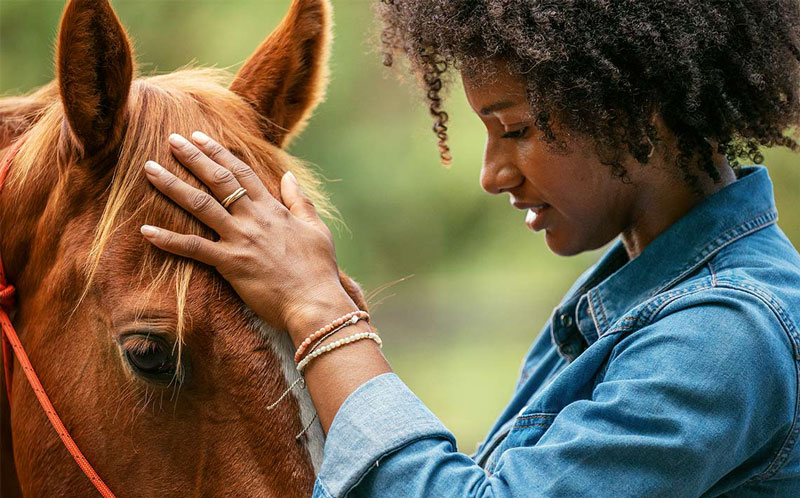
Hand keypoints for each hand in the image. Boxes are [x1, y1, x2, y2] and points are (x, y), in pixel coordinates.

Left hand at [140, 131, 354, 332]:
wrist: (315, 302)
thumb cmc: (319, 269)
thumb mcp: (316, 229)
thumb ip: (300, 200)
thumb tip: (288, 175)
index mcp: (273, 209)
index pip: (241, 172)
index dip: (218, 152)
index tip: (199, 137)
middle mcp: (253, 219)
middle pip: (218, 180)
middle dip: (192, 157)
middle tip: (170, 139)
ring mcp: (240, 239)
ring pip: (200, 205)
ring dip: (172, 185)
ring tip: (149, 169)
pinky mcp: (230, 264)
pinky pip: (193, 248)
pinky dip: (168, 239)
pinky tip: (145, 230)